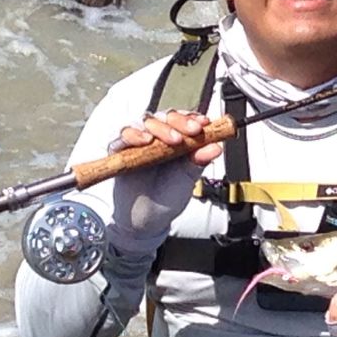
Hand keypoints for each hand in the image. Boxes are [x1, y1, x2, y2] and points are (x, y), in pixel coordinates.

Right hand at [108, 110, 222, 253]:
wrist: (147, 220)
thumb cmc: (168, 197)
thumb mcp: (189, 178)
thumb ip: (199, 161)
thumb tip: (216, 147)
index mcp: (178, 140)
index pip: (185, 120)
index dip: (194, 119)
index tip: (204, 124)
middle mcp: (159, 137)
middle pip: (167, 116)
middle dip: (180, 121)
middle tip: (191, 131)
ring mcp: (139, 142)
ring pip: (146, 121)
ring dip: (160, 127)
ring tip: (172, 140)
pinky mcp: (120, 150)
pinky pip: (123, 136)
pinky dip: (134, 135)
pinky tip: (145, 140)